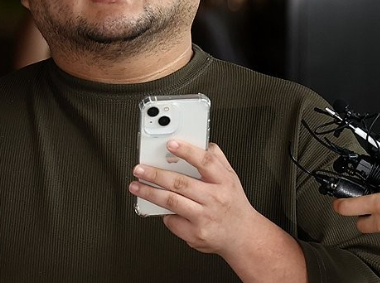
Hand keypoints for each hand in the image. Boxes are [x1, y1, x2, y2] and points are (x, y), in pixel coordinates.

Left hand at [129, 140, 255, 255]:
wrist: (244, 236)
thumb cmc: (233, 204)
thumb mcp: (231, 178)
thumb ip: (216, 159)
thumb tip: (200, 142)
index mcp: (223, 181)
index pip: (205, 162)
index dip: (187, 151)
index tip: (170, 144)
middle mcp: (214, 199)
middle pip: (180, 183)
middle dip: (155, 175)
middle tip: (139, 168)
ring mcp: (204, 218)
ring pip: (171, 202)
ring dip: (150, 193)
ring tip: (136, 186)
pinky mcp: (196, 234)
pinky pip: (172, 221)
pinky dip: (164, 214)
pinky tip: (158, 208)